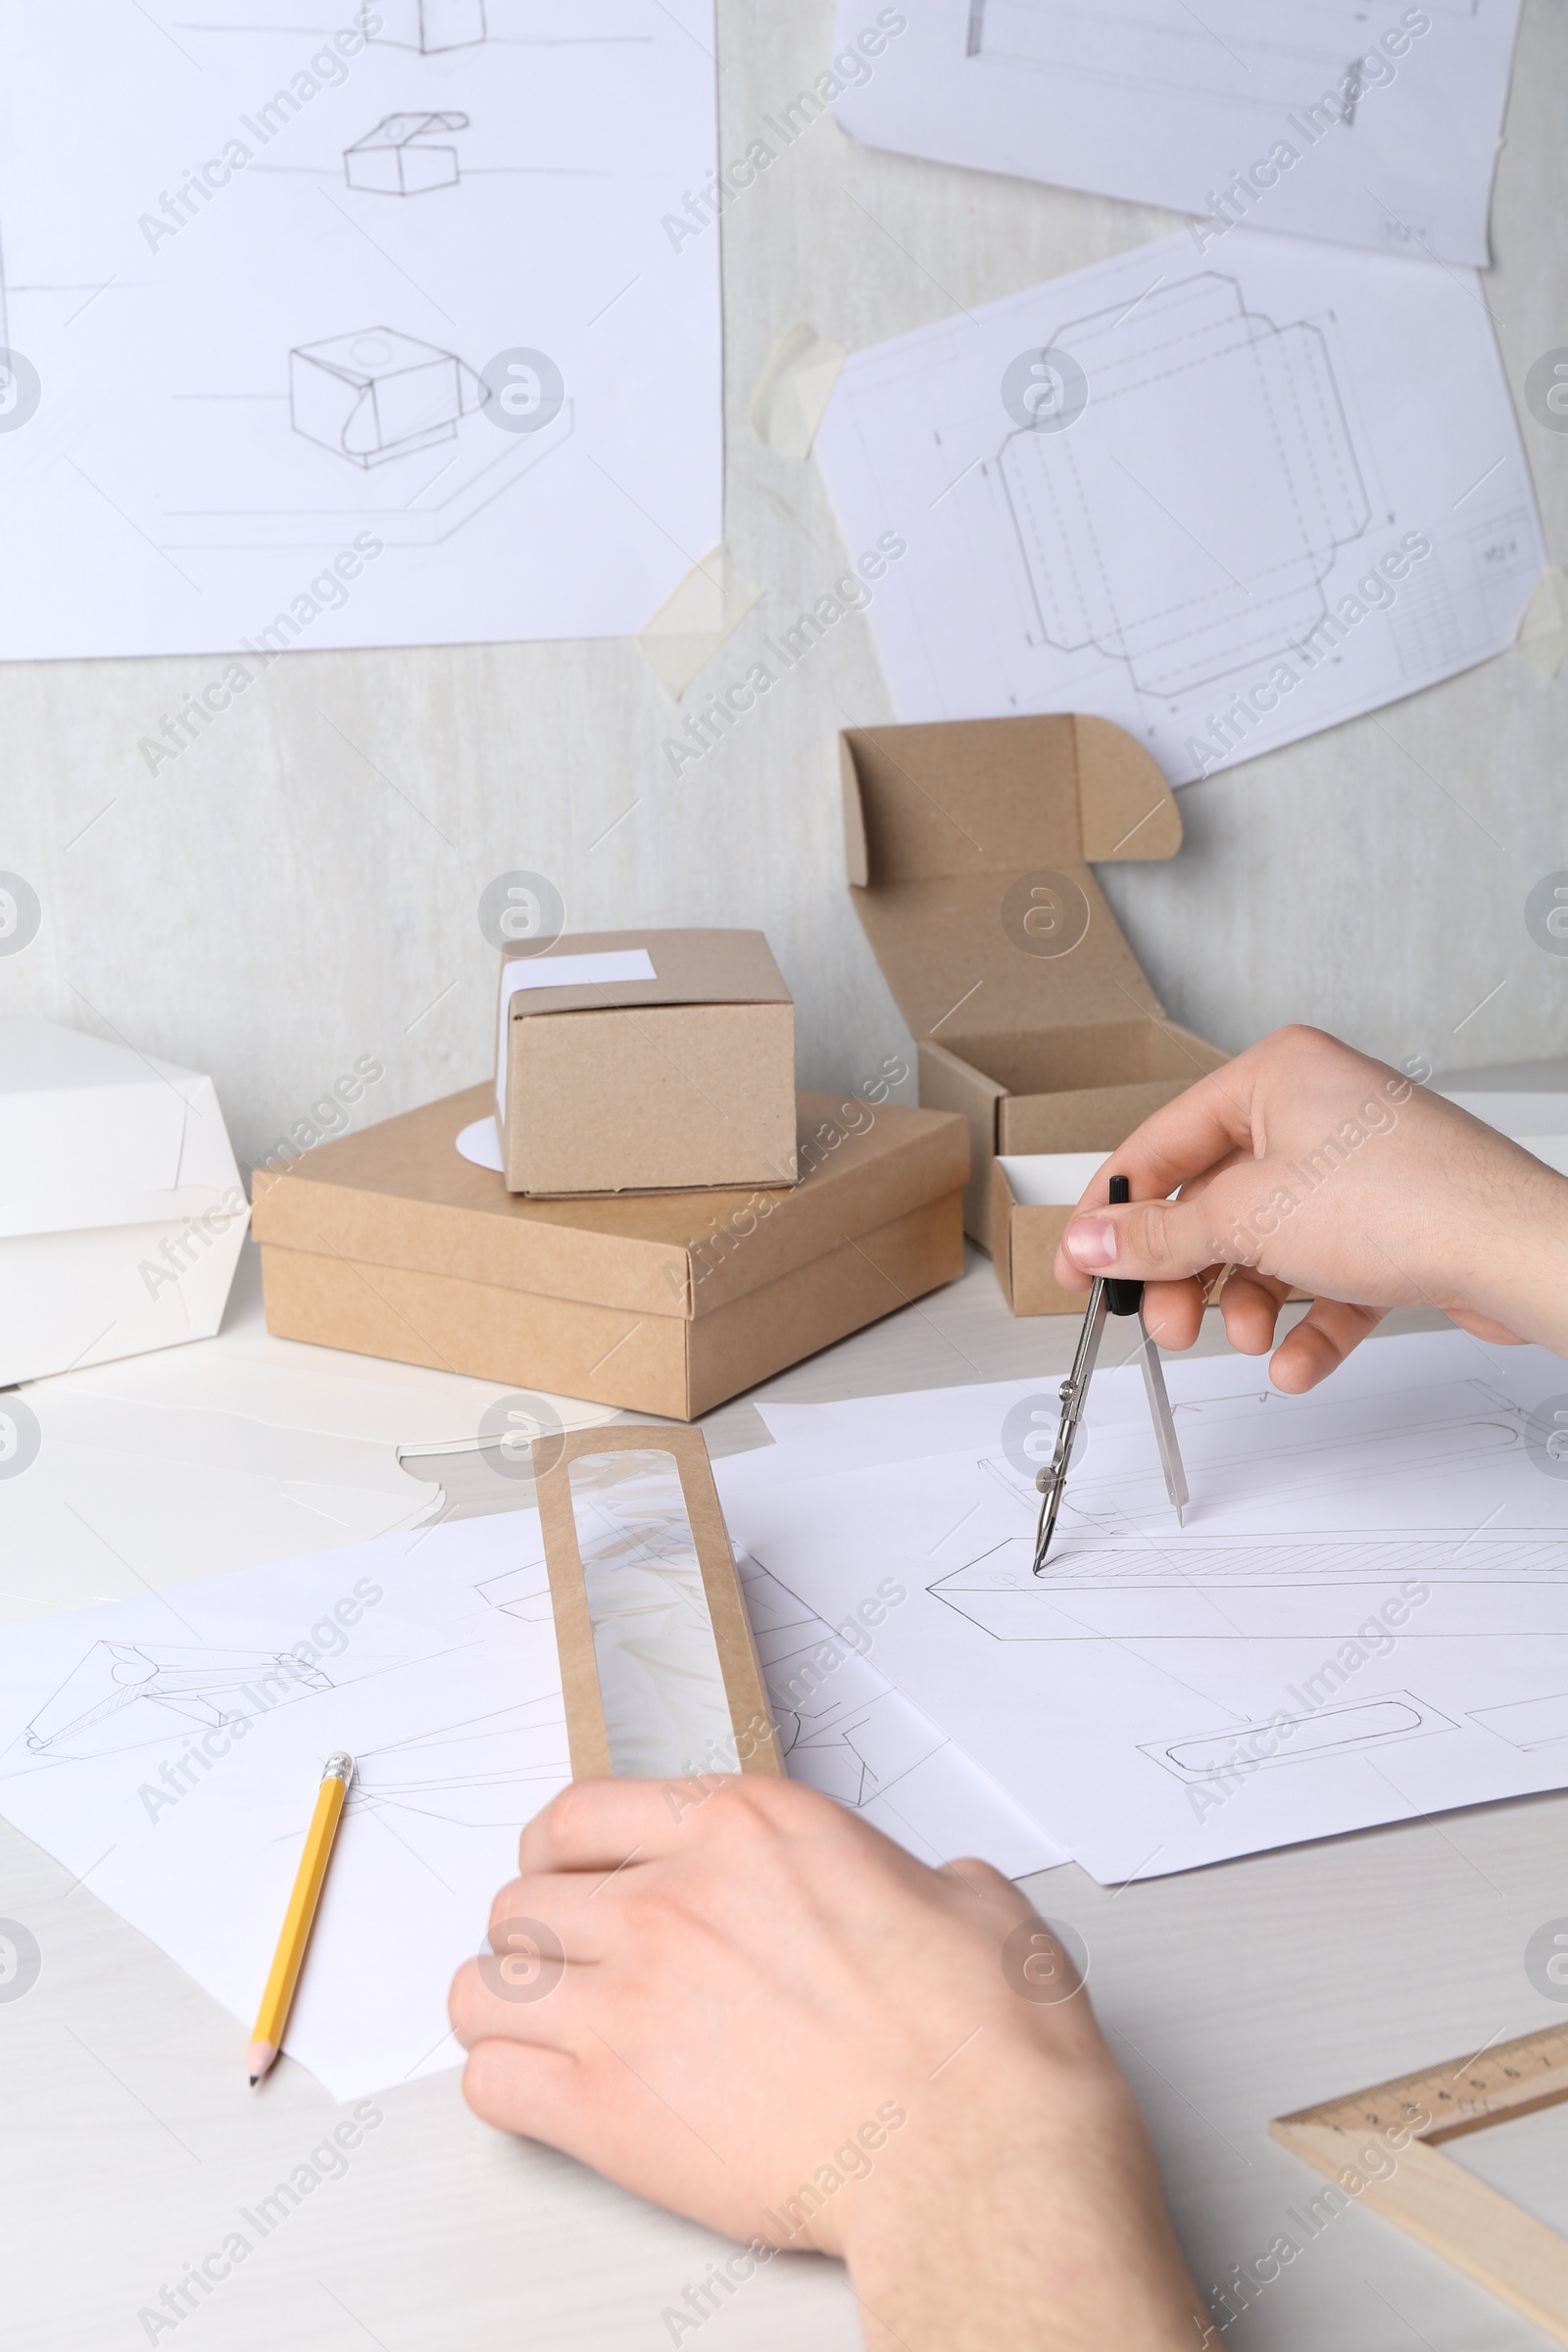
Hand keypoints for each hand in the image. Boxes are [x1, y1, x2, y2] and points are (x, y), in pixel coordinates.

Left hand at [450, 1775, 1203, 2351]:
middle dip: (541, 1935)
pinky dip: (503, 2085)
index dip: (562, 1850)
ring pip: (486, 1986)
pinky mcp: (609, 2109)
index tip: (567, 1876)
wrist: (972, 2158)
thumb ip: (916, 1879)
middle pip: (523, 1899)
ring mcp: (629, 2002)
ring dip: (507, 2006)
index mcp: (744, 1827)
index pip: (580, 1811)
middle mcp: (670, 1898)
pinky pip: (492, 2081)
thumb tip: (926, 1894)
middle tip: (570, 1969)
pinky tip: (541, 2094)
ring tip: (539, 2030)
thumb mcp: (968, 1902)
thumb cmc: (978, 2044)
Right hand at [1053, 1025, 1567, 1391]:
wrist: (1517, 1251)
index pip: (1160, 1145)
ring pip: (1265, 1246)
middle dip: (1186, 1276)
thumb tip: (1090, 1240)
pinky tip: (1294, 1364)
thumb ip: (1158, 1236)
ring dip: (1245, 1304)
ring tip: (1246, 1336)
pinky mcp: (1391, 1225)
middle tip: (1162, 1324)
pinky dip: (1304, 1324)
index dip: (1110, 1214)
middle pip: (1211, 1203)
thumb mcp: (1248, 1218)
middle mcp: (1314, 1110)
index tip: (1077, 1268)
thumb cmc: (1408, 1201)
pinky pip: (1323, 1278)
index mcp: (1274, 1075)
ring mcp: (1355, 1169)